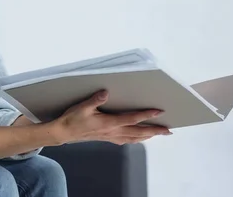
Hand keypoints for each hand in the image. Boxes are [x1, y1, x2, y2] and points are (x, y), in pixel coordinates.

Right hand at [48, 90, 171, 145]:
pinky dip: (136, 139)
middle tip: (168, 130)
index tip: (158, 112)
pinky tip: (139, 138)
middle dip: (154, 131)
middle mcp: (113, 131)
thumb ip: (94, 100)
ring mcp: (111, 136)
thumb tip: (106, 93)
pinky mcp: (107, 138)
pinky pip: (126, 140)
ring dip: (148, 136)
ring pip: (134, 138)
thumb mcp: (82, 107)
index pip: (131, 119)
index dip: (145, 115)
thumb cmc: (73, 119)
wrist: (64, 133)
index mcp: (109, 123)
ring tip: (159, 134)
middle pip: (138, 132)